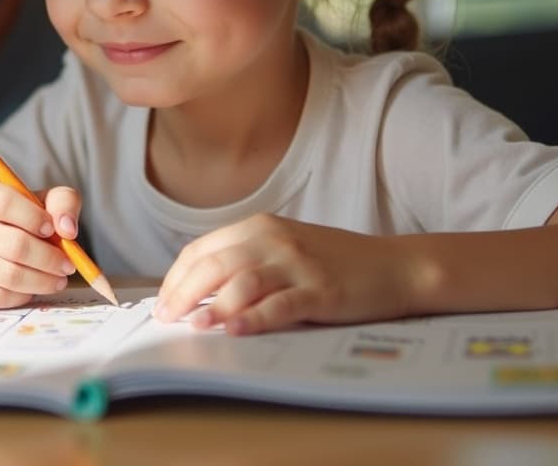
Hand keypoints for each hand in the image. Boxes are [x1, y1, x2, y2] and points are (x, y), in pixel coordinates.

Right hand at [0, 181, 79, 307]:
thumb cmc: (12, 221)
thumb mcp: (38, 201)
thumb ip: (62, 202)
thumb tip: (68, 229)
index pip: (2, 203)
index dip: (33, 217)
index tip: (53, 230)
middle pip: (11, 244)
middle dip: (48, 258)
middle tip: (67, 265)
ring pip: (7, 275)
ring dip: (42, 280)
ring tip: (58, 279)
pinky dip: (23, 295)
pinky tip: (33, 289)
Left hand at [154, 213, 415, 334]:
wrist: (395, 265)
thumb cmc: (335, 262)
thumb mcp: (285, 248)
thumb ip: (246, 261)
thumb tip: (197, 292)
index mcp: (259, 227)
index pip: (201, 250)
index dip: (176, 277)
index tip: (162, 302)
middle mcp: (274, 240)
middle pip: (213, 265)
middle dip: (183, 293)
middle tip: (166, 319)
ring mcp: (298, 265)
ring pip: (241, 283)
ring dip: (212, 306)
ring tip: (193, 326)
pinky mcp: (321, 291)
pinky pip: (278, 305)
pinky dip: (253, 319)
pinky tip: (234, 331)